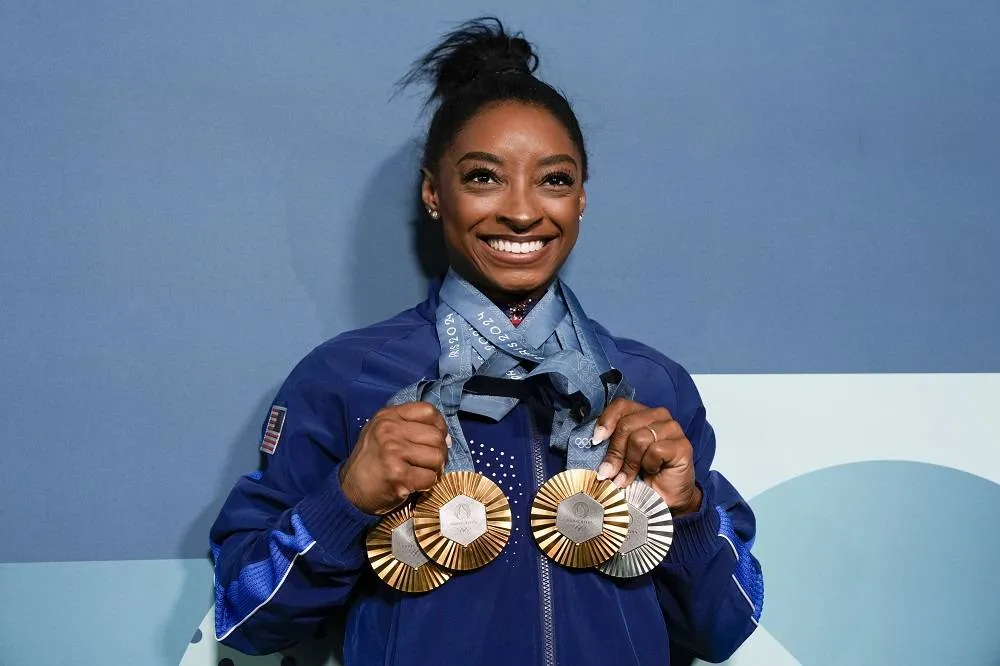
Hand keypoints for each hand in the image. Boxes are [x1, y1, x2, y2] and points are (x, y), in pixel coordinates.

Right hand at [339, 402, 450, 514]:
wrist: (350, 489)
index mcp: (388, 416)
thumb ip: (410, 427)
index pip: (428, 410)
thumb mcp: (383, 432)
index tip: (435, 440)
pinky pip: (430, 477)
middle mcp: (389, 430)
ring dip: (435, 469)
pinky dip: (428, 484)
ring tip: (422, 472)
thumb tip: (446, 438)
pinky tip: (415, 484)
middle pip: (436, 436)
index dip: (439, 426)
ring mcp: (393, 452)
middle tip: (430, 462)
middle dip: (440, 452)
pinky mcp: (398, 475)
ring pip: (437, 457)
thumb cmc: (372, 460)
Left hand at [594, 398, 701, 516]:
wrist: (665, 500)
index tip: (596, 441)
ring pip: (639, 438)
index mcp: (641, 414)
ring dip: (629, 463)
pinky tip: (652, 472)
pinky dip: (648, 465)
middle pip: (626, 425)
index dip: (606, 421)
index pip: (621, 405)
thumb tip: (593, 442)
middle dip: (615, 452)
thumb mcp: (620, 457)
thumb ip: (610, 444)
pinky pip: (655, 450)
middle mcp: (658, 416)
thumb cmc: (641, 477)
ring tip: (626, 478)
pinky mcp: (682, 445)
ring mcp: (672, 429)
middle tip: (609, 473)